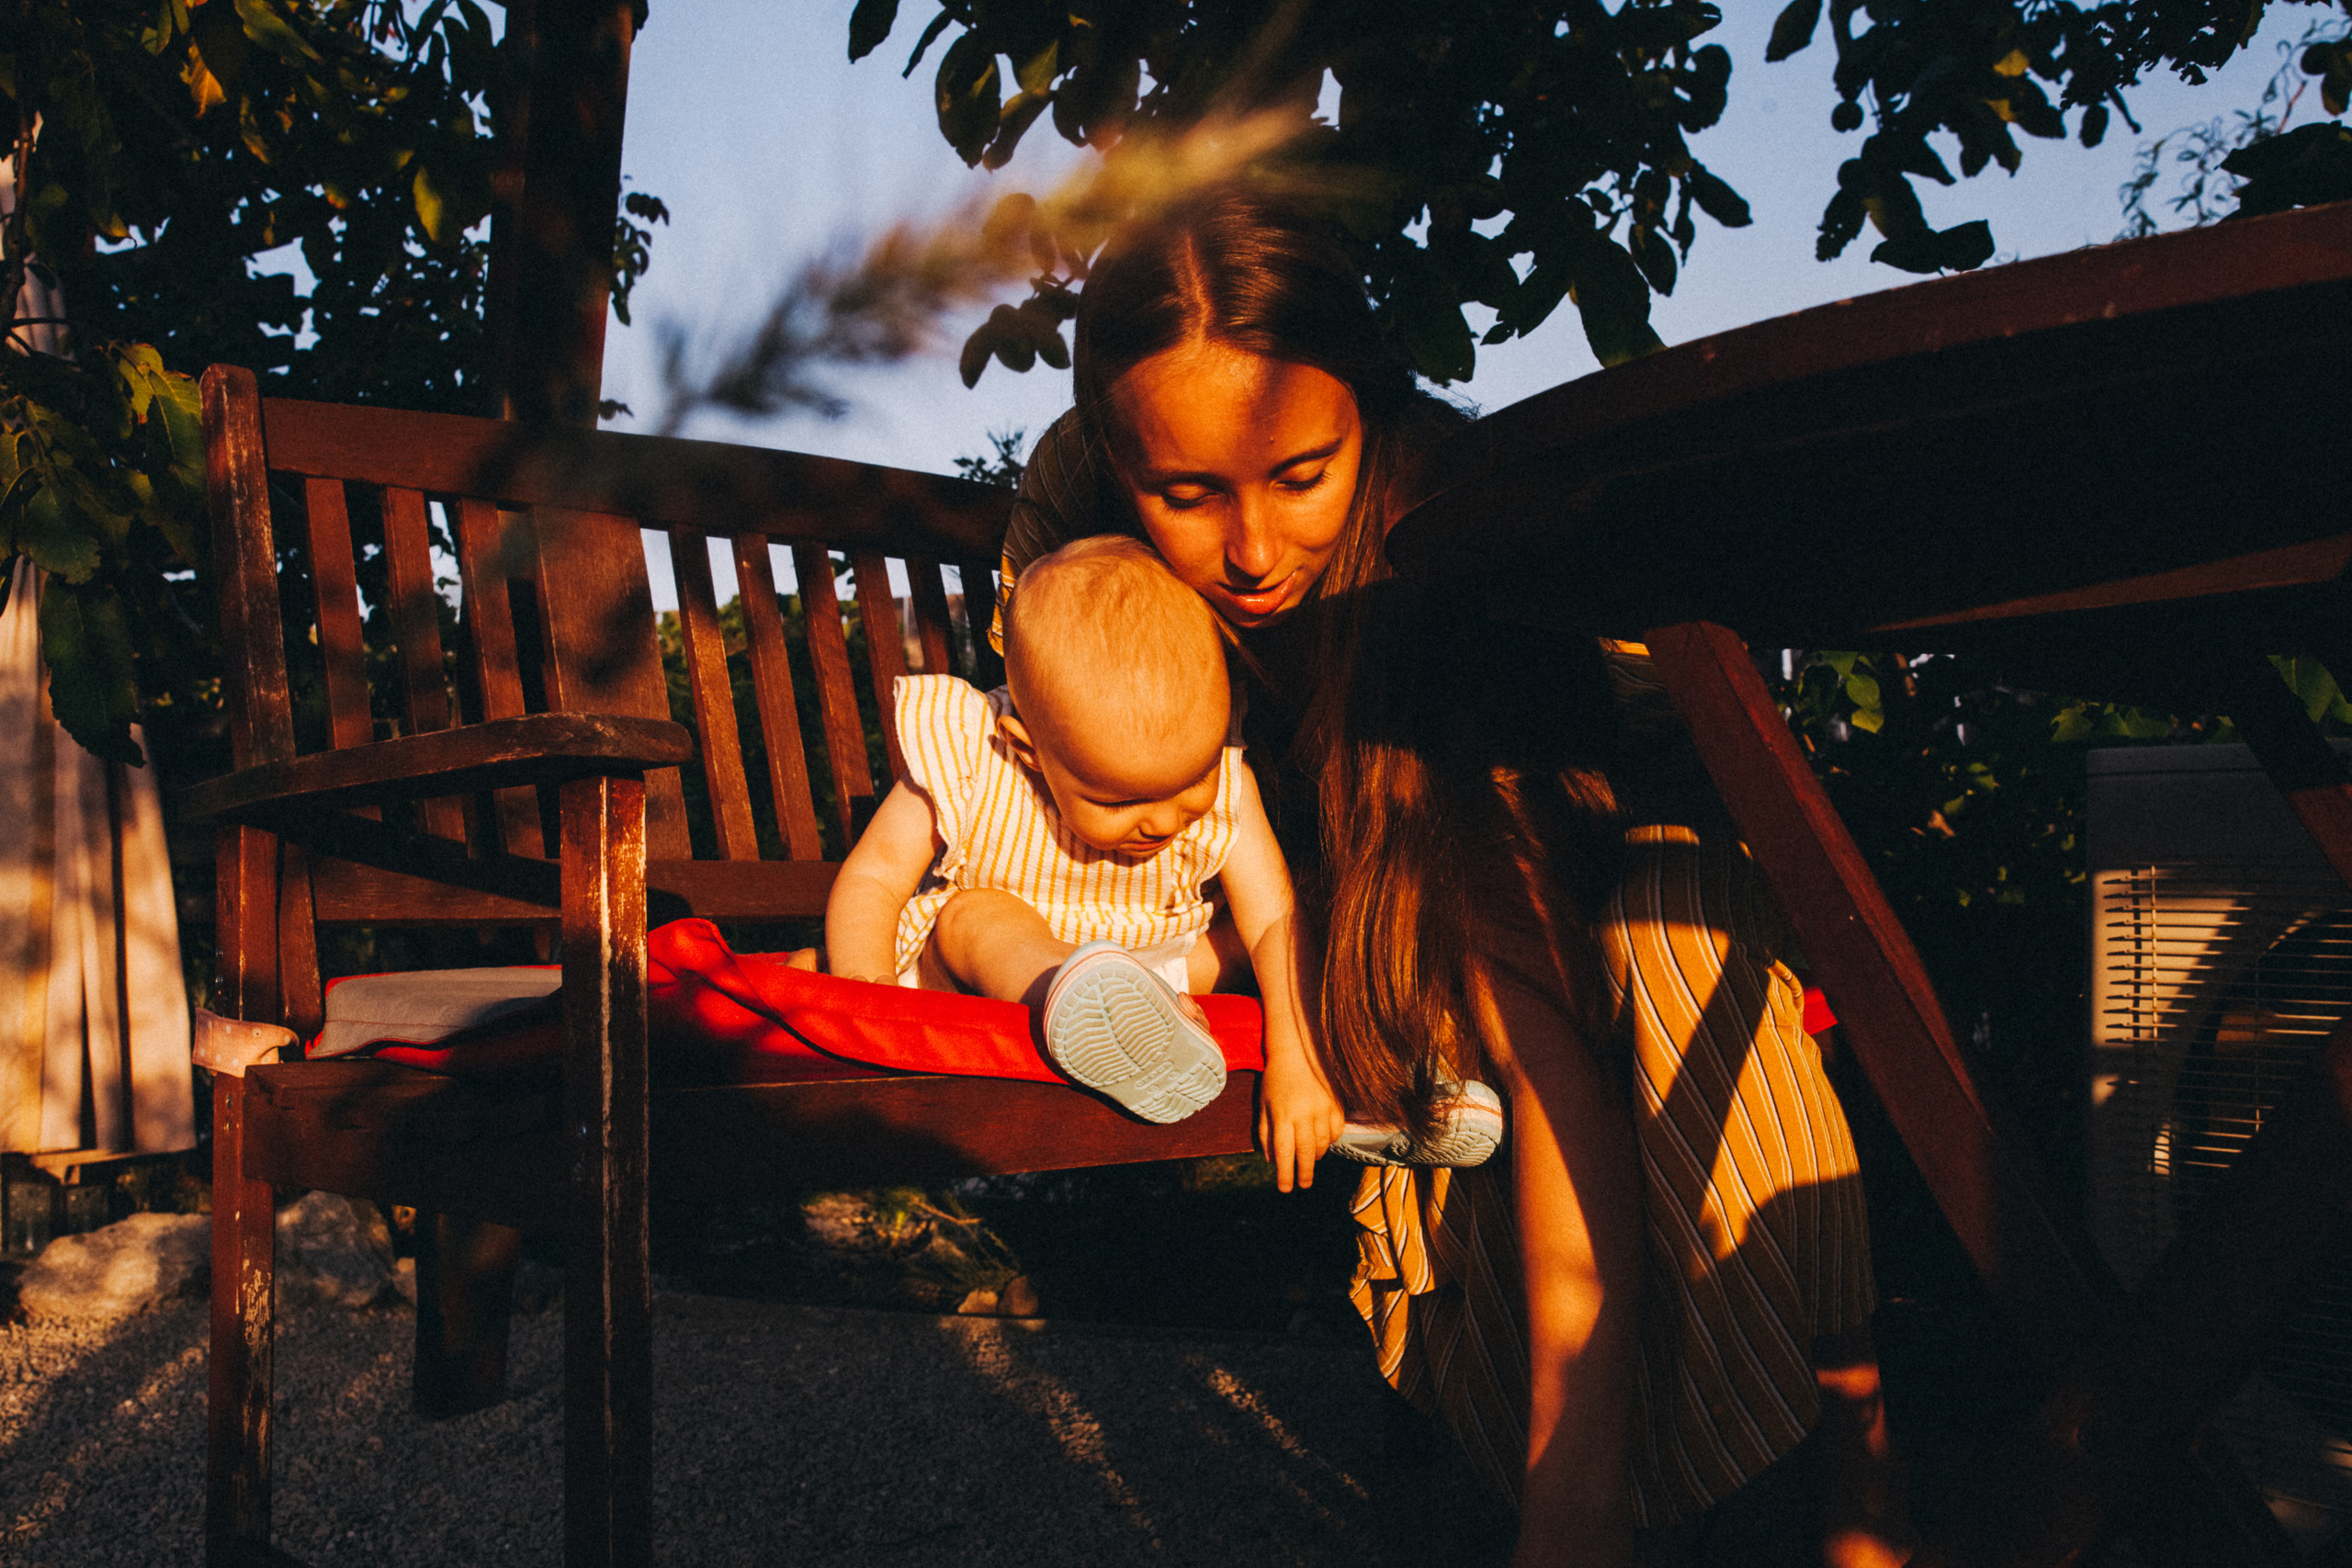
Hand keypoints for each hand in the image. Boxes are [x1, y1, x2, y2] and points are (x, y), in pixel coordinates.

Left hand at [1256, 1050, 1345, 1192]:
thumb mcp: (1264, 1105)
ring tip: (1309, 1159)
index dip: (1285, 1173)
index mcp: (1282, 1115)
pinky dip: (1330, 1140)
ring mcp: (1323, 1109)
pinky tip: (1322, 1140)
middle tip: (1303, 1185)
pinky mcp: (1336, 1104)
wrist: (1298, 1051)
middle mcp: (1304, 1114)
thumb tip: (1271, 1161)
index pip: (1284, 1152)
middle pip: (1306, 1153)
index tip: (1285, 1188)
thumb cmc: (1276, 1080)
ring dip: (1316, 1156)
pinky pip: (1336, 1132)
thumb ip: (1266, 1133)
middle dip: (1304, 1173)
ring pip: (1323, 1145)